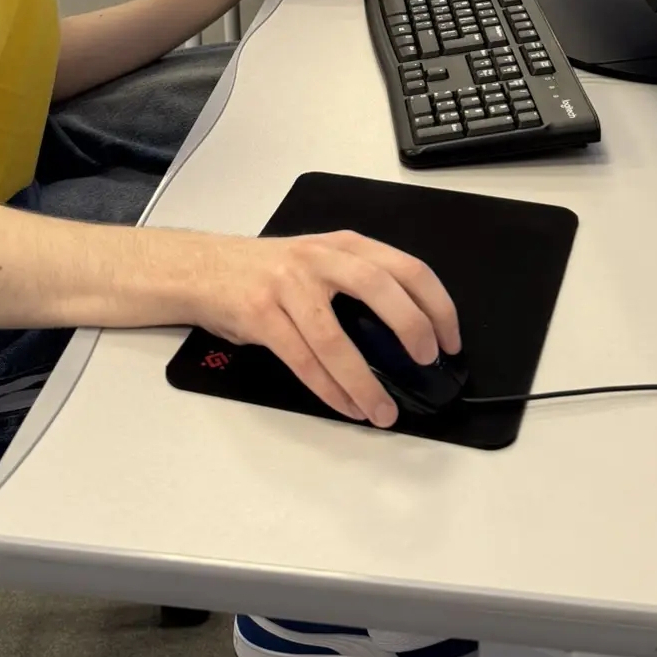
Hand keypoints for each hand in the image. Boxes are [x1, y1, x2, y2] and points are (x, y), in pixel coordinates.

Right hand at [186, 230, 460, 426]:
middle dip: (410, 329)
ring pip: (335, 337)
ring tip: (383, 411)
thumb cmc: (269, 271)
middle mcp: (320, 257)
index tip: (451, 340)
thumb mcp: (321, 260)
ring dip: (364, 381)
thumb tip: (410, 338)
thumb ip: (360, 283)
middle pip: (378, 288)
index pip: (406, 267)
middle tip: (426, 364)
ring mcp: (288, 284)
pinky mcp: (261, 314)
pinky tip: (346, 405)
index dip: (436, 304)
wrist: (206, 267)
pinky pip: (301, 358)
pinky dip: (328, 388)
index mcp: (345, 245)